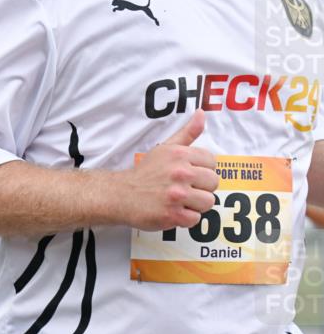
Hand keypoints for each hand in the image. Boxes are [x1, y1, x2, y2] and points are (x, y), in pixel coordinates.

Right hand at [115, 110, 218, 230]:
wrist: (120, 195)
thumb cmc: (144, 173)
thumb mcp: (165, 149)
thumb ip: (187, 133)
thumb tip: (202, 113)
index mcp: (180, 155)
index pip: (212, 163)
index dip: (201, 171)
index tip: (187, 175)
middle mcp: (180, 173)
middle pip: (213, 183)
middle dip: (201, 188)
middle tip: (183, 190)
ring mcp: (177, 195)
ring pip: (208, 202)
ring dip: (195, 205)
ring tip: (179, 202)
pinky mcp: (172, 215)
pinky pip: (195, 219)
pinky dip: (185, 219)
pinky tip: (172, 212)